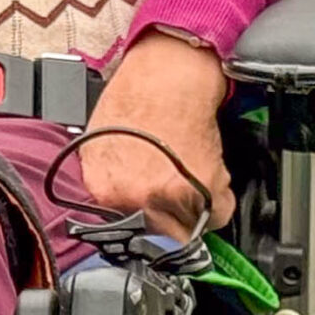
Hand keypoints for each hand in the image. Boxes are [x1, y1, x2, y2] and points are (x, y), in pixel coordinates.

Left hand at [79, 33, 234, 240]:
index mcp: (106, 189)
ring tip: (183, 180)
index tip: (143, 227)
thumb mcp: (96, 148)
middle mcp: (139, 198)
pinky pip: (218, 215)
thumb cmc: (133, 102)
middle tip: (166, 200)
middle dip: (163, 224)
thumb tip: (113, 213)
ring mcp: (176, 196)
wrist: (168, 76)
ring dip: (191, 212)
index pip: (121, 237)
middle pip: (156, 238)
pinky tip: (202, 175)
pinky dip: (216, 202)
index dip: (135, 230)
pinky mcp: (210, 188)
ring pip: (189, 229)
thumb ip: (104, 188)